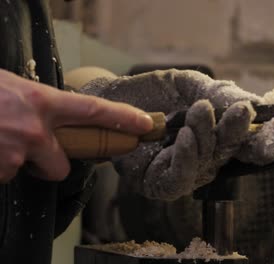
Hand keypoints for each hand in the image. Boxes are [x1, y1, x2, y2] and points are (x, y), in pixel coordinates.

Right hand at [0, 69, 152, 182]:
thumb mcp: (11, 86)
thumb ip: (37, 102)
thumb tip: (48, 113)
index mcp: (41, 101)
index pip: (94, 110)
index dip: (122, 117)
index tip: (144, 124)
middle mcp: (35, 130)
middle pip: (63, 165)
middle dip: (53, 165)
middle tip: (31, 154)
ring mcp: (18, 152)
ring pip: (31, 171)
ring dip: (15, 162)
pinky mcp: (1, 169)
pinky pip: (6, 174)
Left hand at [82, 69, 273, 199]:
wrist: (110, 98)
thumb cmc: (152, 92)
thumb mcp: (190, 84)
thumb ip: (221, 94)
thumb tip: (258, 104)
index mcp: (216, 135)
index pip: (245, 142)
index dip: (263, 139)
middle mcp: (204, 157)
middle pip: (229, 153)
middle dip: (236, 132)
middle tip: (239, 111)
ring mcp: (182, 172)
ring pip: (207, 166)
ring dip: (208, 140)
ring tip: (199, 113)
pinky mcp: (158, 183)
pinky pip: (178, 180)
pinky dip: (186, 159)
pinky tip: (185, 138)